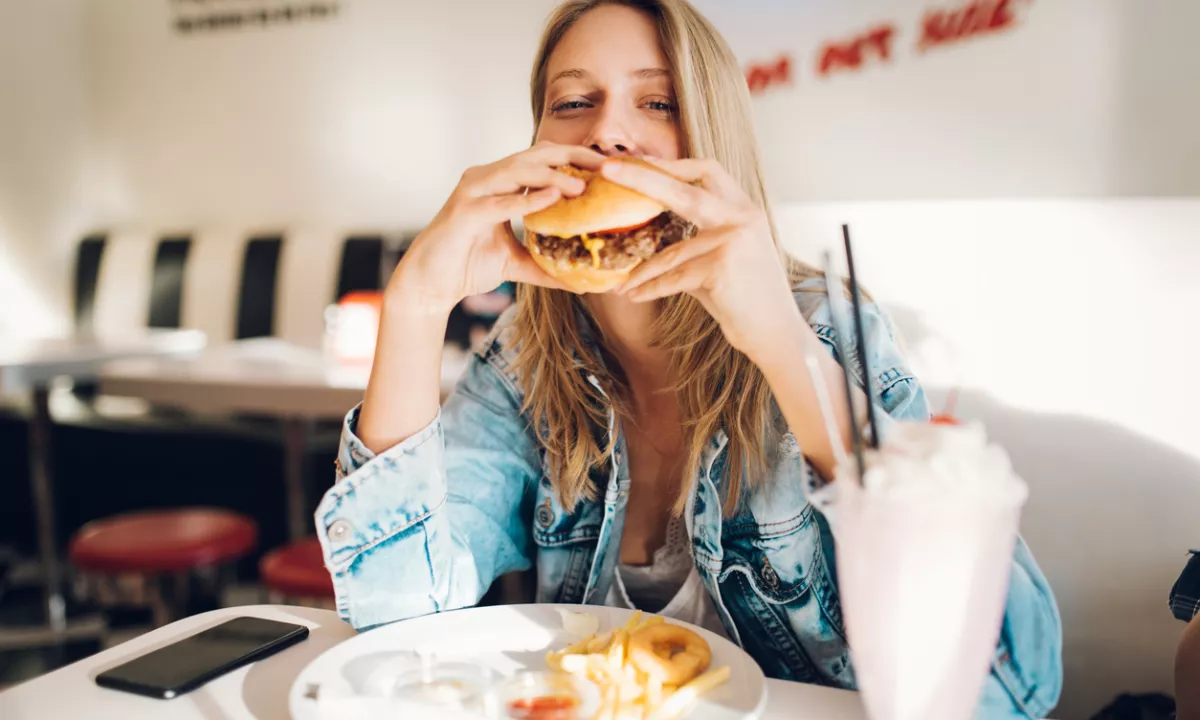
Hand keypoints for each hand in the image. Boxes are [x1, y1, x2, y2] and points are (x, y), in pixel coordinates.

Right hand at [387, 142, 605, 316]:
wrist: (430, 285)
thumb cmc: (468, 266)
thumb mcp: (516, 264)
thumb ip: (546, 266)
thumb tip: (583, 282)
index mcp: (500, 184)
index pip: (543, 160)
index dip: (575, 159)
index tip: (608, 167)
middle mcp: (486, 179)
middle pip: (534, 156)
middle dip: (572, 157)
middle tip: (605, 166)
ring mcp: (472, 192)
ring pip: (516, 172)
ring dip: (551, 176)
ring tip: (582, 185)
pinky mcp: (463, 212)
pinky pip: (498, 202)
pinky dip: (525, 200)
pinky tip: (551, 199)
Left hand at [601, 157, 800, 357]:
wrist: (776, 333)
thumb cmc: (746, 299)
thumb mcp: (724, 258)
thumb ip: (694, 240)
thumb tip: (650, 234)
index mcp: (744, 209)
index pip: (706, 171)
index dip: (671, 164)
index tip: (639, 162)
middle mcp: (741, 217)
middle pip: (683, 188)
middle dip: (642, 176)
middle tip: (607, 169)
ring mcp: (733, 240)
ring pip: (671, 252)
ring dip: (641, 272)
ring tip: (620, 284)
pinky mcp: (721, 266)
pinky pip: (674, 277)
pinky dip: (651, 289)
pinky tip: (633, 296)